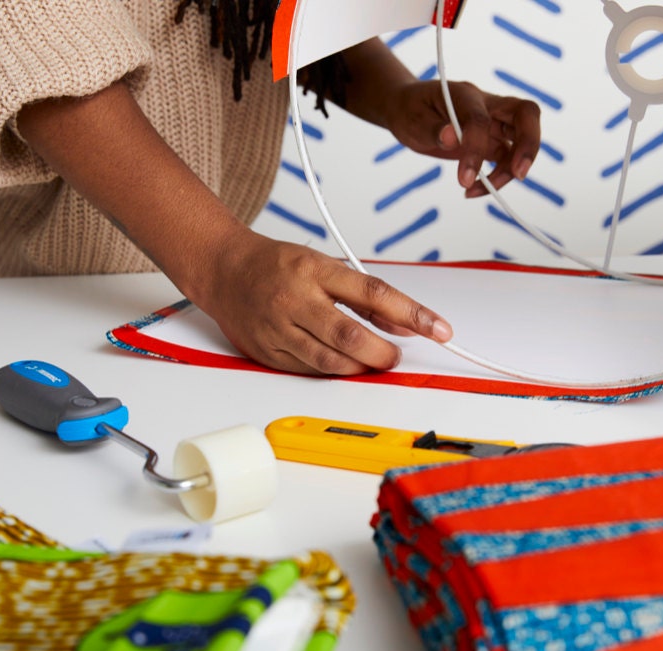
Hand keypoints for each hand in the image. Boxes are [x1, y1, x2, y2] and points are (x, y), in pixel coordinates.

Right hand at [194, 229, 453, 375]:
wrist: (223, 270)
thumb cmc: (277, 265)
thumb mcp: (324, 265)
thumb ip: (366, 296)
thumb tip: (407, 325)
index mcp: (314, 270)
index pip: (375, 293)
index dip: (413, 314)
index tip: (440, 329)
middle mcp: (295, 299)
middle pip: (352, 336)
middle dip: (383, 354)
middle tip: (394, 356)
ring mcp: (278, 328)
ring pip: (330, 362)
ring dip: (360, 368)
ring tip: (372, 361)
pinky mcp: (266, 352)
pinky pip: (308, 371)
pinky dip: (332, 372)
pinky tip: (341, 365)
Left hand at [385, 80, 540, 197]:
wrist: (409, 110)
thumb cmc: (411, 111)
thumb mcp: (412, 119)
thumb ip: (432, 128)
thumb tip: (450, 138)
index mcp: (466, 94)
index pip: (480, 118)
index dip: (476, 149)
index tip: (463, 180)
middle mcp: (487, 105)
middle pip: (526, 114)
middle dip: (529, 144)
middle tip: (519, 175)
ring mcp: (493, 123)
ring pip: (520, 141)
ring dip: (509, 171)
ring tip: (475, 191)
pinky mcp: (492, 141)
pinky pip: (507, 159)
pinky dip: (497, 178)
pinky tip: (473, 190)